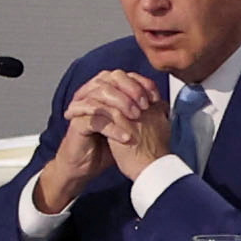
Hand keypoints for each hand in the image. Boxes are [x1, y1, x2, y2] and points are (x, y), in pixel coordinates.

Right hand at [37, 71, 164, 206]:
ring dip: (121, 104)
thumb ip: (142, 112)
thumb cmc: (107, 144)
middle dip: (131, 90)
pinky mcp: (77, 123)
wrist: (86, 164)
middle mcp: (92, 93)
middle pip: (111, 78)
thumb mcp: (129, 125)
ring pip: (101, 94)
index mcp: (105, 90)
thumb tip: (164, 105)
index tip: (155, 98)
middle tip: (145, 106)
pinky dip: (112, 127)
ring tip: (136, 118)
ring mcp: (83, 106)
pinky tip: (125, 137)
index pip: (124, 76)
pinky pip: (94, 119)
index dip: (141, 83)